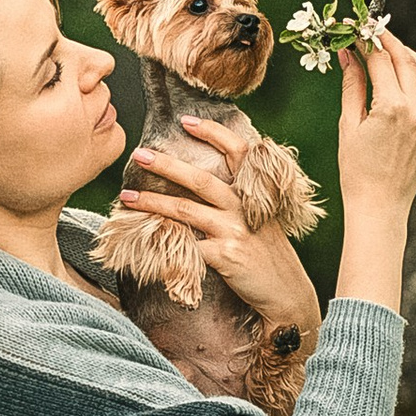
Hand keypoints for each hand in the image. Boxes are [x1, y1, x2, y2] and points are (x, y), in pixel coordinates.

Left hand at [119, 119, 322, 344]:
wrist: (287, 295)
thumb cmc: (270, 257)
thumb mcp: (263, 220)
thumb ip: (240, 201)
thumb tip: (204, 185)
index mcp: (254, 194)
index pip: (237, 151)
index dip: (213, 132)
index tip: (187, 121)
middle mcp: (245, 207)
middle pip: (201, 179)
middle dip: (167, 165)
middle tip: (140, 154)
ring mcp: (235, 231)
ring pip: (185, 210)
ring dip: (153, 203)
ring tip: (127, 198)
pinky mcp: (225, 256)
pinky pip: (187, 245)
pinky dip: (164, 242)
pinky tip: (143, 241)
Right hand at [336, 25, 415, 220]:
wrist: (379, 206)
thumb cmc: (356, 170)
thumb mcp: (349, 124)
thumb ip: (352, 85)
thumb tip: (346, 53)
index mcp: (391, 107)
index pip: (379, 59)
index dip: (365, 39)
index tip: (354, 28)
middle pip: (405, 60)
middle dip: (387, 41)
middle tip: (372, 31)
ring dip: (410, 56)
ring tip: (393, 50)